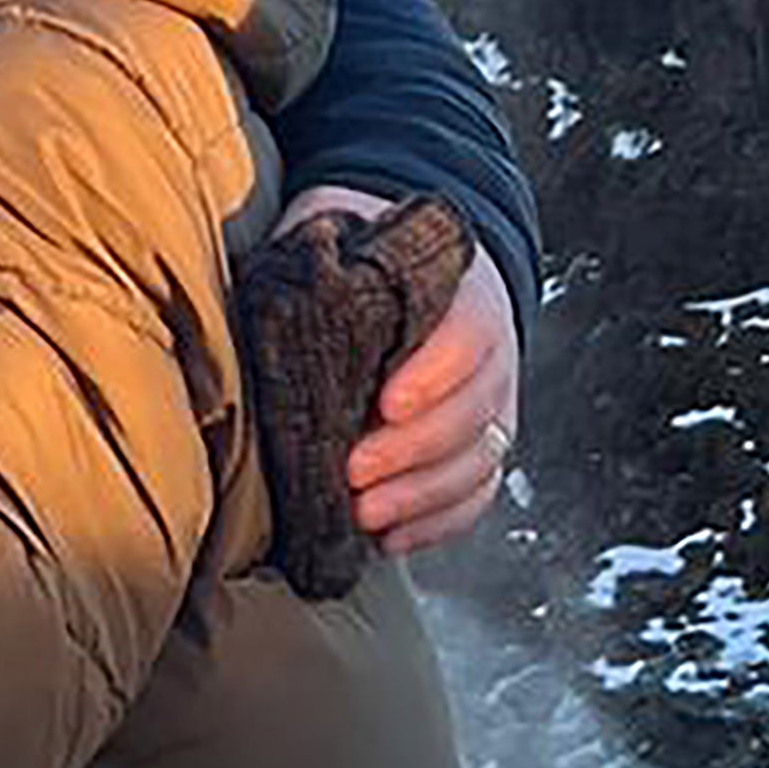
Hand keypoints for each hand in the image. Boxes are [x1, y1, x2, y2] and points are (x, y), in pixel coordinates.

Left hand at [278, 186, 521, 551]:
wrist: (410, 267)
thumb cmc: (361, 246)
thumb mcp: (339, 227)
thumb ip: (318, 254)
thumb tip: (277, 286)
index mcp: (461, 295)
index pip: (467, 337)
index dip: (433, 376)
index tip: (386, 404)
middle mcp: (489, 356)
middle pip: (473, 412)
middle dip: (412, 451)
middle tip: (354, 473)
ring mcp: (491, 406)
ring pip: (478, 461)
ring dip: (422, 497)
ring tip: (365, 517)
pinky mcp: (480, 448)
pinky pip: (475, 494)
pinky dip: (437, 523)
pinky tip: (392, 539)